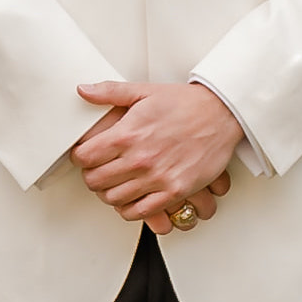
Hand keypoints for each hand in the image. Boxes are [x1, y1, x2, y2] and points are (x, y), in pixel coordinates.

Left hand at [72, 82, 244, 227]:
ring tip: (114, 184)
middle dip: (92, 176)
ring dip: (109, 193)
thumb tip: (83, 90)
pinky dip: (130, 209)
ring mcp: (157, 178)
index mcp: (127, 134)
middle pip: (95, 181)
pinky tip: (131, 198)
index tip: (85, 155)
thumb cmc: (185, 103)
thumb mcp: (144, 91)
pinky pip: (140, 211)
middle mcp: (139, 159)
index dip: (80, 156)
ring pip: (114, 199)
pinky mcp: (174, 191)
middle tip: (98, 171)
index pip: (84, 157)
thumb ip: (110, 92)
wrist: (221, 113)